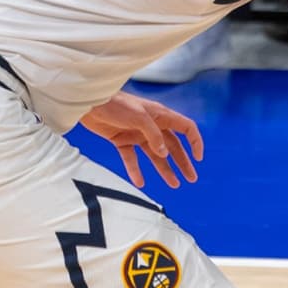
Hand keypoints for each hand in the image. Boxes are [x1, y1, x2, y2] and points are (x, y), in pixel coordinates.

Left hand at [80, 93, 204, 188]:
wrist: (88, 102)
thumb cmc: (115, 103)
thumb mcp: (138, 116)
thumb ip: (153, 135)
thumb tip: (164, 154)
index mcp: (160, 115)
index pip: (186, 128)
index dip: (195, 142)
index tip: (199, 158)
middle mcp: (152, 125)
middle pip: (173, 146)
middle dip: (183, 162)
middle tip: (191, 179)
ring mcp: (137, 134)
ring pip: (156, 155)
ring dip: (165, 170)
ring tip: (174, 185)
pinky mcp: (121, 140)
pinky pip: (132, 158)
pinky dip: (135, 170)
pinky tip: (140, 183)